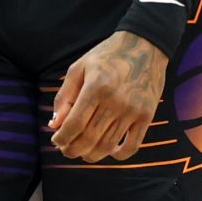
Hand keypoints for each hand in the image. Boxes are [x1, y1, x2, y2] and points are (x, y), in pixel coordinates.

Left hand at [49, 31, 169, 161]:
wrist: (145, 46)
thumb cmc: (107, 56)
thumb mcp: (79, 68)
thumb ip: (64, 97)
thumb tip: (54, 124)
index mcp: (95, 87)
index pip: (74, 124)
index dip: (62, 138)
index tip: (56, 140)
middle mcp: (115, 101)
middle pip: (89, 138)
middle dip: (73, 149)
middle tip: (66, 150)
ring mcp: (133, 110)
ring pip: (108, 145)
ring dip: (92, 155)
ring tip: (82, 153)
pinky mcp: (147, 116)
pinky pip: (133, 145)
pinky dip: (119, 155)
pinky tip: (109, 152)